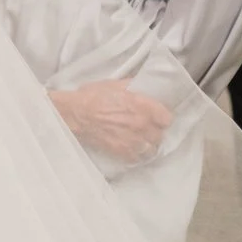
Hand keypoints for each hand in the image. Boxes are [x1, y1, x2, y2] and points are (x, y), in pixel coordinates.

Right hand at [50, 80, 174, 162]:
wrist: (75, 113)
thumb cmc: (93, 96)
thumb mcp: (116, 84)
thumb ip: (134, 88)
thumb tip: (145, 88)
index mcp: (142, 106)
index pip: (167, 118)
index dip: (161, 117)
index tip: (157, 117)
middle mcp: (141, 124)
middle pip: (160, 135)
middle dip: (154, 131)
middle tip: (147, 128)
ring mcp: (132, 140)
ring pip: (151, 149)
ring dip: (147, 145)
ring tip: (140, 140)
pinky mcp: (122, 151)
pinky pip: (137, 158)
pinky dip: (136, 154)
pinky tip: (131, 148)